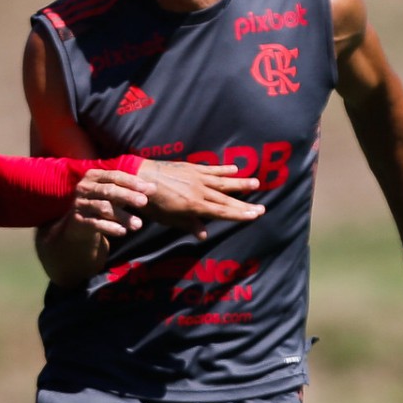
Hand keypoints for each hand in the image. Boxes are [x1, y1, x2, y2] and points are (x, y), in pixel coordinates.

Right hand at [69, 168, 154, 236]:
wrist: (78, 224)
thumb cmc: (101, 203)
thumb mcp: (114, 194)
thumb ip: (131, 189)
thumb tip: (153, 188)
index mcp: (93, 176)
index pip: (114, 176)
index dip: (132, 182)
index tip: (149, 189)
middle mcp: (84, 188)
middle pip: (108, 190)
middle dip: (128, 196)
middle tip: (144, 202)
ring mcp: (80, 204)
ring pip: (103, 208)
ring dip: (122, 216)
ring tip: (138, 224)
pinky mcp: (78, 220)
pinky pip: (96, 223)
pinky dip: (110, 227)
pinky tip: (123, 232)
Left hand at [134, 159, 262, 240]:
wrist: (139, 177)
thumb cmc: (151, 203)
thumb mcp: (167, 219)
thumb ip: (187, 224)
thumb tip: (204, 234)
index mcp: (194, 206)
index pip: (222, 212)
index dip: (240, 214)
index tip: (255, 215)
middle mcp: (199, 191)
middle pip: (226, 199)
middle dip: (245, 204)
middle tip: (262, 207)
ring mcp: (196, 177)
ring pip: (223, 181)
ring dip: (240, 183)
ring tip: (256, 182)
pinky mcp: (191, 168)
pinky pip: (211, 169)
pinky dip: (224, 169)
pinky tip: (235, 168)